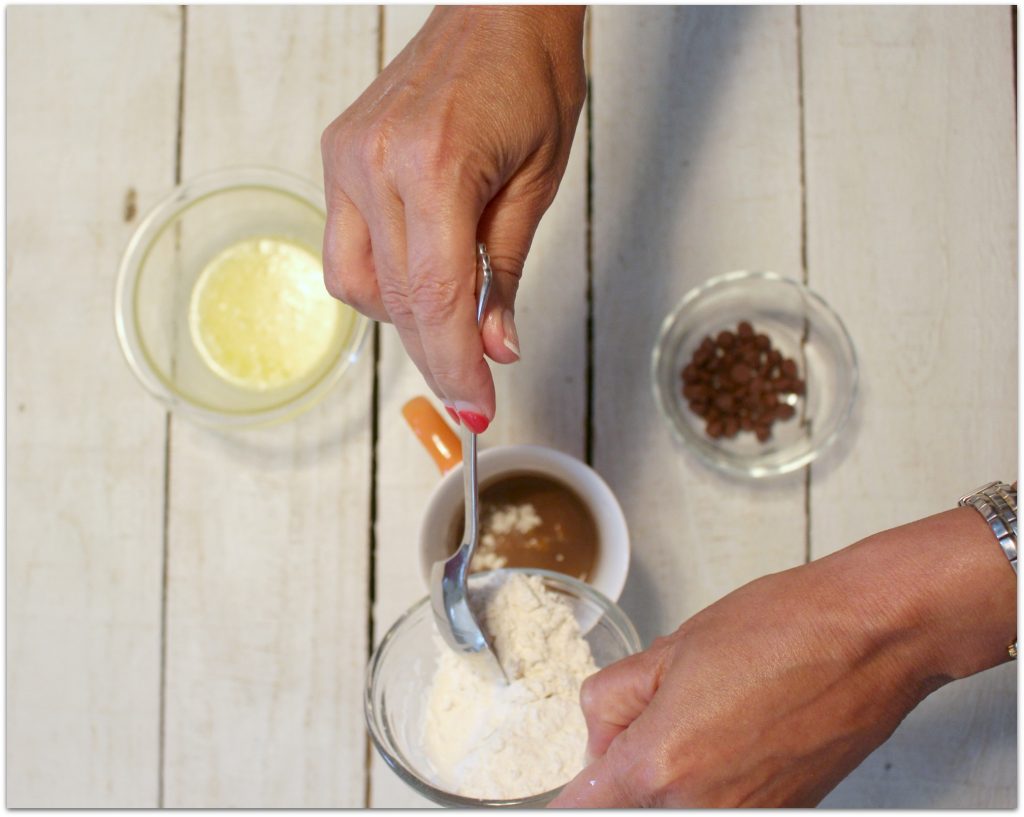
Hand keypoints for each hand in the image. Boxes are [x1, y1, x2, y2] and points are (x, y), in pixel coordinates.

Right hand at [321, 7, 586, 429]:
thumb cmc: (532, 75)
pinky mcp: (338, 153)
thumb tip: (495, 348)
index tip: (476, 408)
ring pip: (356, 285)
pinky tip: (418, 274)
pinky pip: (344, 248)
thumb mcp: (537, 184)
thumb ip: (506, 273)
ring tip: (452, 315)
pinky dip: (380, 280)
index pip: (437, 299)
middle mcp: (376, 162)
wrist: (499, 4)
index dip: (456, 367)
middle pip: (396, 302)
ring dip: (405, 319)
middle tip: (470, 390)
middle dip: (436, 356)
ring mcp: (348, 157)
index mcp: (437, 166)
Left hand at [549, 508, 1015, 806]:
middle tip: (659, 705)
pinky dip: (715, 774)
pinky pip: (722, 801)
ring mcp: (746, 816)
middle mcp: (700, 807)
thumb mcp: (669, 648)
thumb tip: (597, 735)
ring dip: (674, 767)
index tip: (573, 784)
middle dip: (628, 760)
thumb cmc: (781, 630)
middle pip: (630, 801)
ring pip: (676, 802)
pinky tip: (742, 724)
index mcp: (659, 764)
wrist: (868, 637)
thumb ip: (615, 700)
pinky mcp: (781, 813)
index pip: (585, 808)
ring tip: (714, 708)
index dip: (572, 793)